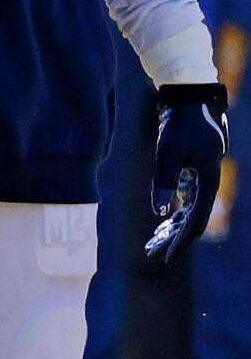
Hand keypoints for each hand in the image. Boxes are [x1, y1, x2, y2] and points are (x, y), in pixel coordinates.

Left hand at [146, 83, 228, 265]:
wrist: (190, 100)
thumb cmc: (180, 125)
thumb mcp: (168, 152)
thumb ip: (164, 181)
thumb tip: (158, 212)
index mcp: (208, 181)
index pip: (195, 220)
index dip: (180, 241)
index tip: (164, 258)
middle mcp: (208, 183)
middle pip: (191, 220)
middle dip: (172, 240)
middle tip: (152, 256)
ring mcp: (201, 179)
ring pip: (188, 212)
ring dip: (170, 229)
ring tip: (151, 245)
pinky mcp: (193, 173)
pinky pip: (185, 201)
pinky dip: (173, 214)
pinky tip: (161, 225)